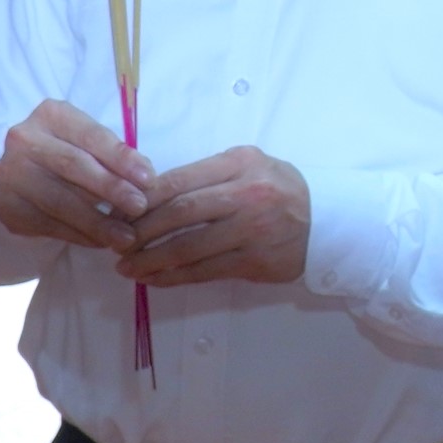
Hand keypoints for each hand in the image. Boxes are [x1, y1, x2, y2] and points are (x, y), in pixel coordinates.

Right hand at [0, 101, 155, 249]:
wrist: (20, 176)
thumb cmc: (67, 154)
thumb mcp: (87, 144)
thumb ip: (112, 155)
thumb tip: (144, 177)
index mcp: (51, 115)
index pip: (91, 136)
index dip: (121, 158)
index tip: (148, 179)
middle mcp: (24, 139)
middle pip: (74, 166)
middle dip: (112, 189)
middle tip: (139, 208)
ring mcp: (10, 173)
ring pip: (60, 200)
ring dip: (97, 222)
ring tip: (125, 237)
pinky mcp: (6, 205)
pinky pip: (48, 224)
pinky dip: (79, 236)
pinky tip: (100, 242)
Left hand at [118, 147, 308, 287]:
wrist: (327, 220)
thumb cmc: (278, 188)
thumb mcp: (248, 165)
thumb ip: (206, 175)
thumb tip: (149, 193)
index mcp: (239, 164)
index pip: (179, 180)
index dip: (142, 198)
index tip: (117, 209)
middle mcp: (246, 195)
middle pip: (180, 213)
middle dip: (140, 231)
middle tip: (115, 242)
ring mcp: (252, 231)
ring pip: (189, 248)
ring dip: (151, 260)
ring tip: (126, 267)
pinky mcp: (255, 262)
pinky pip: (205, 272)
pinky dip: (175, 277)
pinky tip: (154, 279)